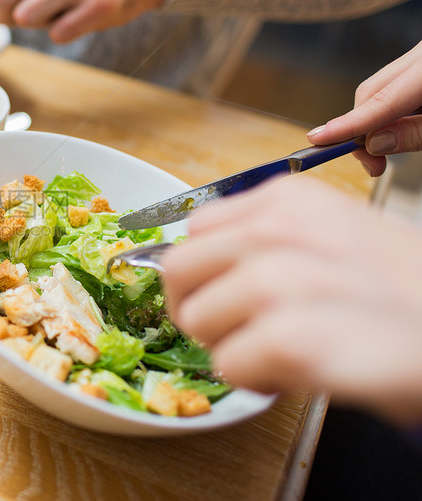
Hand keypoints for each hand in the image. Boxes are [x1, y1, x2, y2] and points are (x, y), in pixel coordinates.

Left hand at [161, 177, 421, 424]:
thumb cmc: (406, 295)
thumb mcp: (335, 240)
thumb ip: (268, 245)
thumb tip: (206, 277)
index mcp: (287, 199)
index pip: (194, 232)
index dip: (202, 274)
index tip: (225, 298)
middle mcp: (279, 228)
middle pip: (179, 270)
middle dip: (200, 310)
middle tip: (240, 334)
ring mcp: (281, 279)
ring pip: (197, 319)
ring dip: (231, 347)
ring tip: (284, 352)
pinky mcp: (290, 337)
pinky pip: (229, 365)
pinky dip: (257, 380)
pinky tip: (299, 372)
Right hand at [307, 40, 421, 176]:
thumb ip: (417, 132)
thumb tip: (376, 143)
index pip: (377, 101)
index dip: (346, 125)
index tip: (318, 141)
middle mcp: (419, 55)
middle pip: (370, 92)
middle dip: (361, 128)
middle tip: (373, 163)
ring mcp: (418, 56)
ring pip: (379, 89)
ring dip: (374, 120)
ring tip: (386, 149)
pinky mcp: (419, 62)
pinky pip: (395, 85)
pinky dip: (391, 109)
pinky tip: (402, 124)